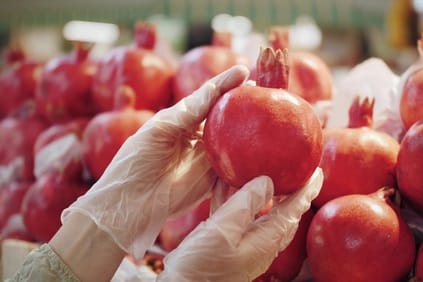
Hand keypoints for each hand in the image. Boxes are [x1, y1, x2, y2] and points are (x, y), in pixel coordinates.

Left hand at [61, 65, 248, 258]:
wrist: (133, 202)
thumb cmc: (137, 161)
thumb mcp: (160, 129)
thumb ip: (188, 111)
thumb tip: (214, 90)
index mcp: (182, 119)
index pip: (208, 97)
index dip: (225, 83)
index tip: (242, 71)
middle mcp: (198, 135)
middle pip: (225, 116)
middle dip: (242, 103)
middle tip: (261, 91)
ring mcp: (208, 156)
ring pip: (234, 139)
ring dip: (249, 128)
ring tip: (266, 112)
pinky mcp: (215, 178)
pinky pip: (236, 165)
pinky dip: (248, 157)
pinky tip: (263, 146)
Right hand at [158, 168, 322, 281]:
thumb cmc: (200, 269)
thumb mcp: (222, 231)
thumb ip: (245, 204)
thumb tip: (267, 181)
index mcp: (265, 240)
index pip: (295, 209)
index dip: (307, 189)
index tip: (318, 171)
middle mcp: (259, 244)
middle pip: (283, 212)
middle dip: (291, 191)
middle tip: (295, 170)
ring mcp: (243, 246)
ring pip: (259, 214)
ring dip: (262, 193)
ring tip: (261, 171)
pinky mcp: (225, 246)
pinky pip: (237, 218)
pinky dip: (235, 200)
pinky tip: (224, 186)